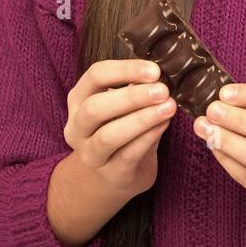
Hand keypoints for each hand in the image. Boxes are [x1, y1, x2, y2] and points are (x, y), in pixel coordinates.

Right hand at [64, 59, 175, 197]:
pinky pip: (128, 155)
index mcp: (79, 99)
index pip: (95, 76)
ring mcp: (89, 154)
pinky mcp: (110, 174)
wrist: (110, 176)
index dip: (125, 70)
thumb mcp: (121, 106)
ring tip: (169, 108)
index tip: (155, 70)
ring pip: (109, 135)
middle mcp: (77, 127)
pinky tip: (164, 125)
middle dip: (132, 97)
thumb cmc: (119, 129)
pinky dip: (148, 138)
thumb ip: (135, 89)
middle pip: (95, 107)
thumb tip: (163, 72)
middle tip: (163, 90)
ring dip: (142, 119)